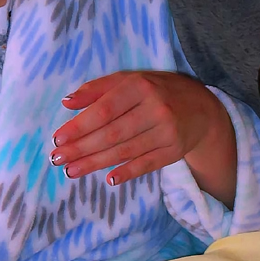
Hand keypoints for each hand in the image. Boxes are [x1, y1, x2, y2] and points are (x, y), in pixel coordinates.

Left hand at [52, 71, 234, 195]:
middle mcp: (155, 108)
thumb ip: (98, 89)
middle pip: (112, 134)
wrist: (202, 109)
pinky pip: (146, 164)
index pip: (104, 110)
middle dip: (81, 148)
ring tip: (71, 171)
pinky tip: (109, 179)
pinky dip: (127, 172)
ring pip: (125, 151)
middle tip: (57, 159)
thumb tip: (67, 102)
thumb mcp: (130, 80)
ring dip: (95, 163)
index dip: (80, 126)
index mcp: (140, 86)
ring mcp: (166, 132)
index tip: (58, 138)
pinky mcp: (174, 151)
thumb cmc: (157, 91)